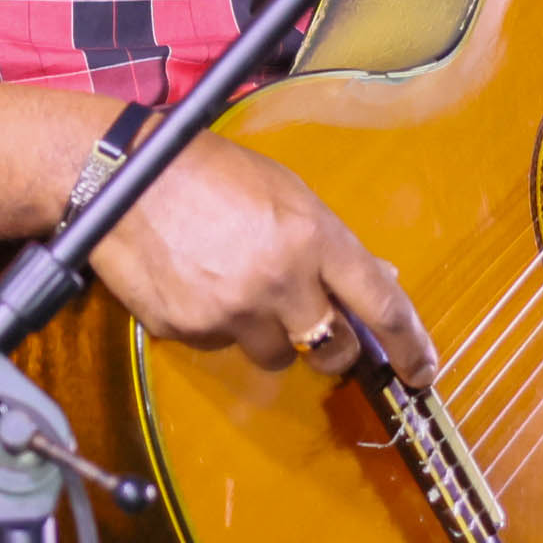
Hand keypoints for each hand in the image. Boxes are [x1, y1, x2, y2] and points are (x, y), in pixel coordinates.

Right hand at [89, 137, 432, 385]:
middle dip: (333, 349)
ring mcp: (233, 311)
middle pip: (333, 351)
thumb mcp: (284, 191)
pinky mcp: (190, 330)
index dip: (409, 345)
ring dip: (269, 336)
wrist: (120, 178)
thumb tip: (378, 277)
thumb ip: (332, 241)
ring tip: (239, 289)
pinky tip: (199, 285)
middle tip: (318, 330)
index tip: (422, 371)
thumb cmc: (207, 171)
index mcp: (312, 237)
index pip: (380, 304)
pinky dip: (219, 326)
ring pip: (275, 357)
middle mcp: (280, 281)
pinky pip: (221, 347)